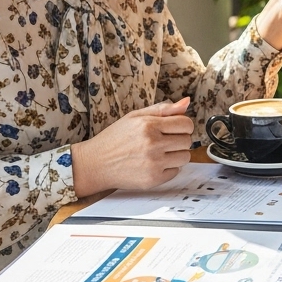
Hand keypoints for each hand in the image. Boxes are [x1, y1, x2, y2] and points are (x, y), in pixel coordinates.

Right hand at [71, 98, 193, 196]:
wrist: (94, 164)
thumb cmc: (114, 139)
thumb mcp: (135, 117)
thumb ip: (162, 109)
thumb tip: (186, 102)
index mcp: (148, 125)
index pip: (186, 124)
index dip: (183, 125)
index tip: (174, 129)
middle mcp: (152, 144)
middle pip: (187, 140)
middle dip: (178, 139)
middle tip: (163, 141)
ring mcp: (153, 163)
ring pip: (185, 157)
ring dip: (176, 154)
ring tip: (160, 153)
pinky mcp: (153, 179)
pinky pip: (176, 172)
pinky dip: (168, 168)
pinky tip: (154, 164)